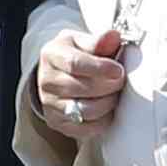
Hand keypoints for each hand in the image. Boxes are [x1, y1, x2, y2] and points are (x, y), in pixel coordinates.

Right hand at [28, 26, 128, 142]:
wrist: (55, 73)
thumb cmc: (72, 54)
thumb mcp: (81, 41)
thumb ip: (99, 40)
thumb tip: (113, 36)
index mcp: (51, 54)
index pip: (75, 64)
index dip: (100, 68)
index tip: (118, 69)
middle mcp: (46, 81)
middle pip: (81, 88)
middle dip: (109, 85)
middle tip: (121, 80)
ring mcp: (50, 104)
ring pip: (85, 110)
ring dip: (107, 103)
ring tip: (114, 93)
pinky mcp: (57, 122)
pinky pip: (86, 128)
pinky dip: (102, 120)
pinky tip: (106, 108)